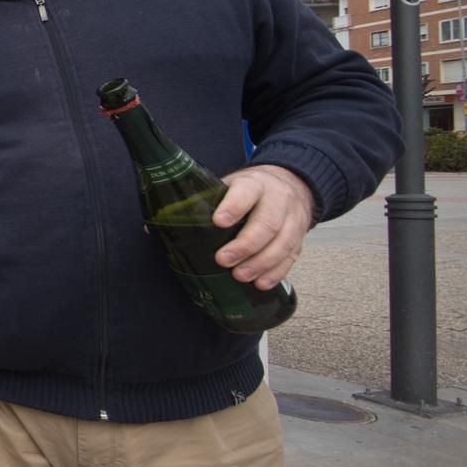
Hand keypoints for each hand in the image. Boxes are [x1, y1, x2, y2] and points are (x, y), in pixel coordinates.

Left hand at [213, 164, 314, 288]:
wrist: (290, 183)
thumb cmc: (251, 190)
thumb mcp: (230, 185)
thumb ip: (208, 200)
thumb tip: (166, 223)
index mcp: (255, 184)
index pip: (246, 192)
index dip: (233, 207)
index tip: (218, 222)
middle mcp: (278, 200)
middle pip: (267, 223)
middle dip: (245, 245)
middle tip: (223, 260)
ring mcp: (293, 219)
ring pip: (282, 243)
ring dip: (261, 263)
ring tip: (240, 275)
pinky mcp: (299, 238)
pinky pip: (291, 257)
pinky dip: (276, 272)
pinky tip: (261, 283)